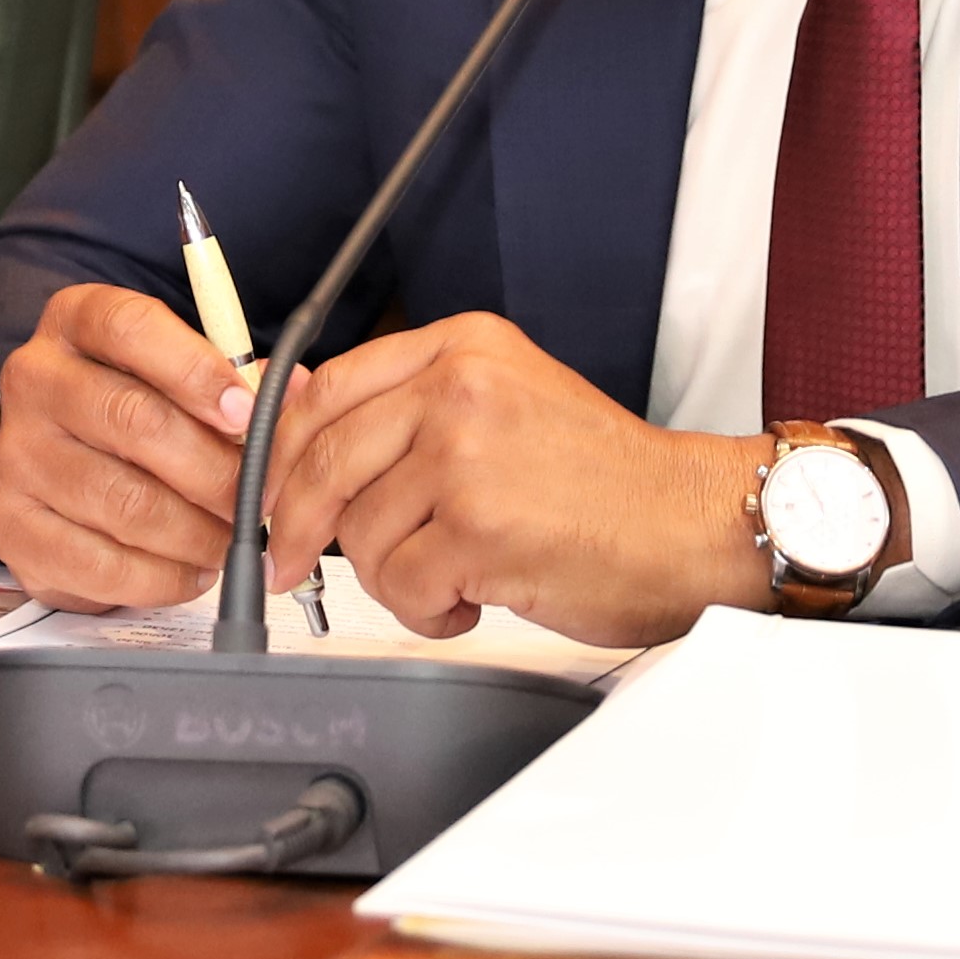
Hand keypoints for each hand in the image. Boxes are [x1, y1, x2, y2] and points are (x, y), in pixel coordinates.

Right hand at [0, 284, 272, 609]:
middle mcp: (36, 381)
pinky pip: (101, 563)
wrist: (42, 468)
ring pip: (124, 502)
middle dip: (214, 469)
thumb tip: (295, 392)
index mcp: (75, 323)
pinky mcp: (13, 526)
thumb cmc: (124, 414)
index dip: (195, 370)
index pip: (129, 327)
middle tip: (258, 498)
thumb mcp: (173, 375)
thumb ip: (234, 381)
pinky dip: (163, 576)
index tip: (245, 413)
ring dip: (196, 532)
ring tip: (230, 539)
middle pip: (133, 421)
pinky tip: (192, 570)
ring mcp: (17, 455)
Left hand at [261, 312, 771, 649]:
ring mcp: (466, 456)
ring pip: (360, 533)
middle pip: (323, 459)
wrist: (692, 523)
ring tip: (449, 579)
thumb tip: (307, 433)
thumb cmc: (609, 479)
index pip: (327, 388)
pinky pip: (400, 585)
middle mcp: (459, 388)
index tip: (266, 491)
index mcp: (462, 346)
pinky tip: (469, 601)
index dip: (280, 450)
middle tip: (290, 563)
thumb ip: (416, 407)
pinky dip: (425, 611)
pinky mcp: (478, 528)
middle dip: (293, 525)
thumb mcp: (508, 402)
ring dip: (391, 578)